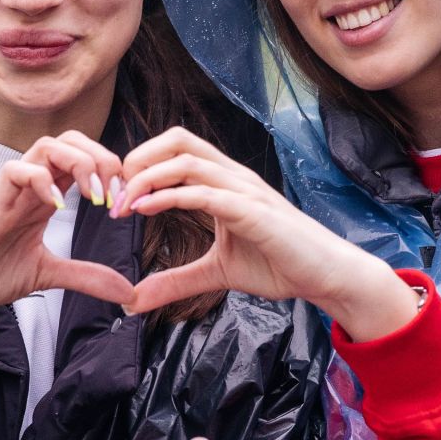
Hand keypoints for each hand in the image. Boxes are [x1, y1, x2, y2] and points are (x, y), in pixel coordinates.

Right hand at [0, 131, 134, 317]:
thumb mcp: (49, 274)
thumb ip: (86, 276)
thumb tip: (127, 292)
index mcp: (48, 196)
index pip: (84, 157)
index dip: (112, 173)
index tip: (125, 205)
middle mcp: (33, 185)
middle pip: (71, 140)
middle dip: (101, 159)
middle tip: (114, 195)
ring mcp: (13, 190)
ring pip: (47, 146)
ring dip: (78, 163)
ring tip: (93, 196)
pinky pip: (15, 170)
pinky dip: (41, 180)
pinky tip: (56, 206)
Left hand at [116, 129, 418, 339]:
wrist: (326, 276)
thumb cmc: (280, 265)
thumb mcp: (216, 273)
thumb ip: (176, 280)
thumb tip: (134, 300)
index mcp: (224, 182)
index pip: (176, 150)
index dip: (141, 164)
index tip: (117, 197)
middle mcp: (233, 176)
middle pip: (178, 139)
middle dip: (138, 159)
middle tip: (114, 192)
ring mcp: (244, 190)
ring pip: (187, 160)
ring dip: (147, 177)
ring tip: (124, 204)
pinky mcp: (253, 211)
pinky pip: (205, 192)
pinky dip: (169, 197)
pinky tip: (145, 210)